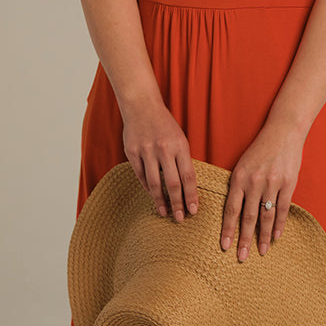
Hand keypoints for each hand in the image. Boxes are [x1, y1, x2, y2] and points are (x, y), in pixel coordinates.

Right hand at [121, 95, 198, 222]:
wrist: (142, 106)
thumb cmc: (165, 125)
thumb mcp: (180, 139)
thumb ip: (183, 160)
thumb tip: (187, 187)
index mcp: (180, 146)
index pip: (188, 176)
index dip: (191, 195)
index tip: (193, 211)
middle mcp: (163, 149)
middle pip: (172, 183)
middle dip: (177, 203)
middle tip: (180, 219)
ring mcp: (146, 151)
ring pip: (154, 183)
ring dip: (160, 201)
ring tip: (164, 213)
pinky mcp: (132, 152)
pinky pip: (140, 175)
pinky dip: (147, 188)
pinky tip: (152, 196)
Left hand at [221, 123, 303, 260]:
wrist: (283, 131)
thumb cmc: (261, 149)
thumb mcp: (243, 164)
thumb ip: (238, 185)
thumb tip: (232, 210)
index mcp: (239, 177)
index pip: (231, 209)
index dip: (228, 229)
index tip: (224, 246)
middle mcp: (254, 182)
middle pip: (248, 217)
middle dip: (244, 239)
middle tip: (241, 257)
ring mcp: (272, 183)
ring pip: (266, 216)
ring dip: (262, 236)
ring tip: (260, 252)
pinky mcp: (288, 183)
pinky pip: (282, 208)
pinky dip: (279, 224)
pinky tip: (275, 237)